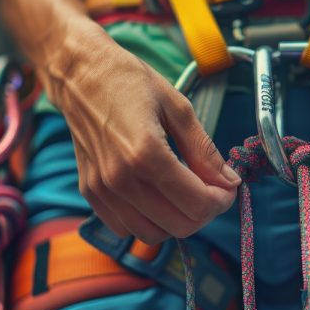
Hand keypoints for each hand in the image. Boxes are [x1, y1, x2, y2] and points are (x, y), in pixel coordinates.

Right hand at [44, 22, 240, 243]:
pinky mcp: (90, 193)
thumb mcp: (178, 108)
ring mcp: (102, 189)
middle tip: (211, 190)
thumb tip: (229, 182)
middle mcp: (120, 179)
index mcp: (146, 154)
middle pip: (179, 226)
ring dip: (176, 221)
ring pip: (152, 234)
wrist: (80, 75)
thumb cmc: (128, 82)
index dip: (222, 201)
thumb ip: (205, 151)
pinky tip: (157, 197)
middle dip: (205, 212)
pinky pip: (125, 228)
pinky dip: (148, 221)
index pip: (197, 204)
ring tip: (184, 193)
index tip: (228, 187)